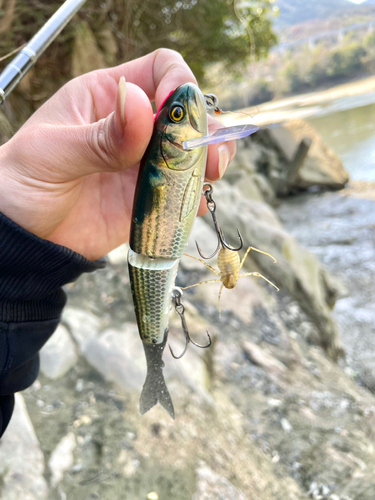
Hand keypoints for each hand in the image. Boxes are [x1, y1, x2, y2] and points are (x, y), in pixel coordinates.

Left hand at [0, 49, 235, 260]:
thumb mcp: (52, 154)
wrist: (26, 238)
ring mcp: (144, 163)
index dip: (179, 82)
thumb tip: (141, 104)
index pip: (159, 71)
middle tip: (209, 154)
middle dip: (205, 128)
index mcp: (108, 98)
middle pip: (186, 112)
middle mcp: (133, 127)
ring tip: (211, 174)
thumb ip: (100, 135)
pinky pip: (184, 190)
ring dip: (210, 159)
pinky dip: (196, 195)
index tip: (180, 112)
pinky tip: (193, 204)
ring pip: (193, 150)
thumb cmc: (23, 183)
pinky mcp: (150, 196)